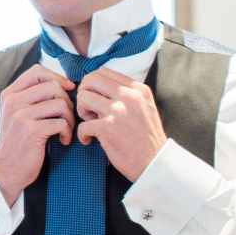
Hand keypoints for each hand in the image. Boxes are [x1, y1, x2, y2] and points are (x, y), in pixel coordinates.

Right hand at [0, 65, 75, 205]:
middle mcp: (12, 101)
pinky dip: (68, 132)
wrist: (7, 170)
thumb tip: (65, 83)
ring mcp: (20, 116)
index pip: (37, 71)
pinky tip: (63, 140)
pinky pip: (61, 122)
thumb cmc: (18, 141)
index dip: (57, 78)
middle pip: (53, 86)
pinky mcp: (31, 131)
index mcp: (9, 94)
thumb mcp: (17, 113)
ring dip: (70, 118)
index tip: (67, 90)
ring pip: (60, 103)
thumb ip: (32, 97)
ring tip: (66, 129)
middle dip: (67, 101)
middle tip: (66, 117)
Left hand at [74, 67, 166, 181]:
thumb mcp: (144, 107)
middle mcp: (128, 96)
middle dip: (84, 93)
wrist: (154, 163)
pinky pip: (82, 124)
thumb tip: (100, 88)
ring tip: (89, 122)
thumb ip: (127, 94)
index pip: (105, 72)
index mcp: (137, 89)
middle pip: (91, 80)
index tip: (94, 96)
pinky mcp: (107, 127)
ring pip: (83, 97)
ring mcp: (118, 111)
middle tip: (88, 109)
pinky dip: (82, 134)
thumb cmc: (146, 138)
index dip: (93, 83)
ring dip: (81, 111)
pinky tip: (89, 140)